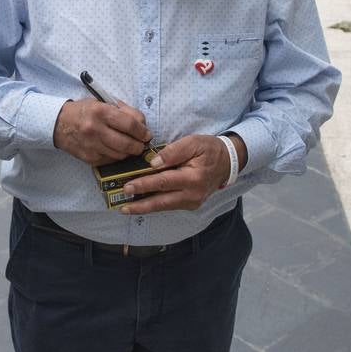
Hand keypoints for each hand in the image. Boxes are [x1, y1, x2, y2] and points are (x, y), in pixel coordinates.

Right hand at [53, 100, 150, 163]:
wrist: (58, 124)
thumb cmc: (83, 111)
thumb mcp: (102, 103)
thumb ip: (123, 111)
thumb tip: (142, 124)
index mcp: (100, 112)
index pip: (129, 124)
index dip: (142, 131)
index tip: (146, 134)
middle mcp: (96, 130)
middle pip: (127, 144)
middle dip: (139, 145)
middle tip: (142, 143)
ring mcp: (92, 146)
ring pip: (120, 155)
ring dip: (129, 152)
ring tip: (131, 147)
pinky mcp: (90, 158)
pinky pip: (111, 161)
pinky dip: (117, 156)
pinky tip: (117, 150)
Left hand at [118, 134, 232, 213]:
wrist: (228, 162)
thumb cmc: (209, 149)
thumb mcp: (193, 142)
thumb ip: (173, 152)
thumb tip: (153, 163)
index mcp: (193, 178)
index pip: (163, 182)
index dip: (144, 185)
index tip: (127, 187)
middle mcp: (192, 194)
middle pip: (161, 202)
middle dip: (140, 205)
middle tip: (122, 207)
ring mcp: (192, 202)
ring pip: (164, 207)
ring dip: (145, 208)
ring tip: (127, 209)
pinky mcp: (190, 204)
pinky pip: (169, 205)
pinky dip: (155, 205)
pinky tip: (142, 204)